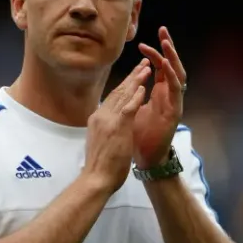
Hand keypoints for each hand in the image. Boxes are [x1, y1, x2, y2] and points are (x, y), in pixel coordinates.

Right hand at [81, 59, 150, 193]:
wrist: (95, 179)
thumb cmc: (99, 166)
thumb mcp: (100, 141)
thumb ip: (105, 128)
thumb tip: (110, 123)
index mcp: (97, 119)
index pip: (112, 97)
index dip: (124, 85)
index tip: (134, 76)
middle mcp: (101, 115)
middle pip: (118, 91)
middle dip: (132, 77)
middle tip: (143, 64)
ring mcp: (108, 120)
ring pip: (123, 95)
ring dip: (136, 81)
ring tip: (146, 68)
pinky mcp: (117, 127)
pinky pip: (128, 108)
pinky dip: (136, 97)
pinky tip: (143, 87)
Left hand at [133, 27, 186, 168]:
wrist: (145, 159)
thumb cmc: (138, 137)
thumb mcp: (131, 110)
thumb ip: (131, 95)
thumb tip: (123, 83)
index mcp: (158, 93)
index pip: (158, 68)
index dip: (152, 54)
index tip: (142, 42)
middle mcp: (168, 95)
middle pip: (170, 65)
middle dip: (167, 48)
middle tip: (163, 30)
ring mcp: (173, 102)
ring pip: (177, 74)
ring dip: (172, 57)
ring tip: (166, 42)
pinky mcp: (175, 111)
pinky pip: (176, 90)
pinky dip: (171, 76)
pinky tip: (166, 64)